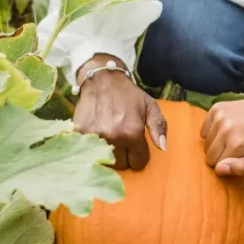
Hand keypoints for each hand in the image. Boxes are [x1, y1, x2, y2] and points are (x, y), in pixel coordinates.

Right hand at [73, 55, 166, 170]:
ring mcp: (95, 136)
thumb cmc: (128, 94)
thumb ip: (159, 126)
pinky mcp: (79, 133)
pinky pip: (88, 152)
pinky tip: (97, 136)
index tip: (135, 145)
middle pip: (121, 165)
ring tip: (110, 138)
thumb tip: (163, 148)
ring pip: (105, 161)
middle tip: (121, 140)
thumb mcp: (149, 106)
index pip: (138, 162)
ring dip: (109, 154)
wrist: (101, 79)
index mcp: (132, 132)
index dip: (139, 155)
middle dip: (124, 156)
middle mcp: (113, 136)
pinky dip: (92, 148)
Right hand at [200, 80, 243, 175]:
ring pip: (205, 143)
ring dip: (215, 144)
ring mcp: (219, 117)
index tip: (237, 157)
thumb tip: (218, 169)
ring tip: (230, 137)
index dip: (227, 164)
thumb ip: (240, 167)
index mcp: (237, 144)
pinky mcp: (215, 108)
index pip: (217, 165)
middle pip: (209, 155)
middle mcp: (225, 130)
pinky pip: (203, 130)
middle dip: (219, 156)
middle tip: (234, 148)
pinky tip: (224, 129)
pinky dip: (211, 132)